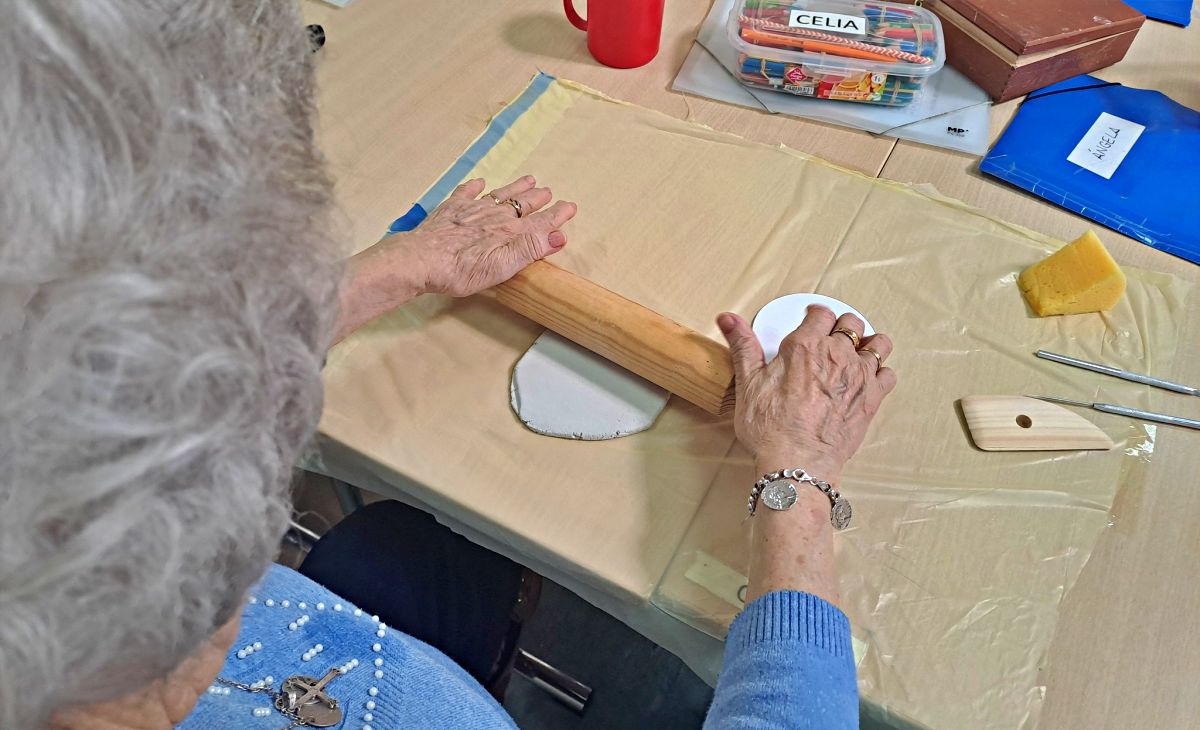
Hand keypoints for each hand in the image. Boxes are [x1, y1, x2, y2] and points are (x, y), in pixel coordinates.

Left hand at [333, 176, 576, 342]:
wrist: (418, 260)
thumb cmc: (458, 270)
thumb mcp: (501, 267)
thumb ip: (529, 250)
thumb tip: (559, 235)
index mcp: (508, 233)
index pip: (539, 223)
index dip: (556, 216)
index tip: (570, 207)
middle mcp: (492, 217)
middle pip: (520, 206)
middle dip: (537, 199)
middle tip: (549, 192)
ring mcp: (470, 211)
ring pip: (499, 195)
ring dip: (515, 188)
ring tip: (529, 180)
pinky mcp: (449, 211)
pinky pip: (466, 193)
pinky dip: (475, 187)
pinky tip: (479, 182)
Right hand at [716, 305, 896, 477]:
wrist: (797, 463)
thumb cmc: (770, 428)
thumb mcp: (748, 384)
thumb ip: (743, 346)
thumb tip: (728, 318)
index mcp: (805, 346)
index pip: (820, 314)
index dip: (815, 315)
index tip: (812, 320)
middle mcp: (836, 355)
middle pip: (851, 323)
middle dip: (842, 325)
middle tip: (832, 336)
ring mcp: (859, 376)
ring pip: (877, 343)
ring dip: (868, 343)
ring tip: (857, 351)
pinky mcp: (872, 398)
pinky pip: (888, 373)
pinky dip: (880, 372)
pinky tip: (869, 377)